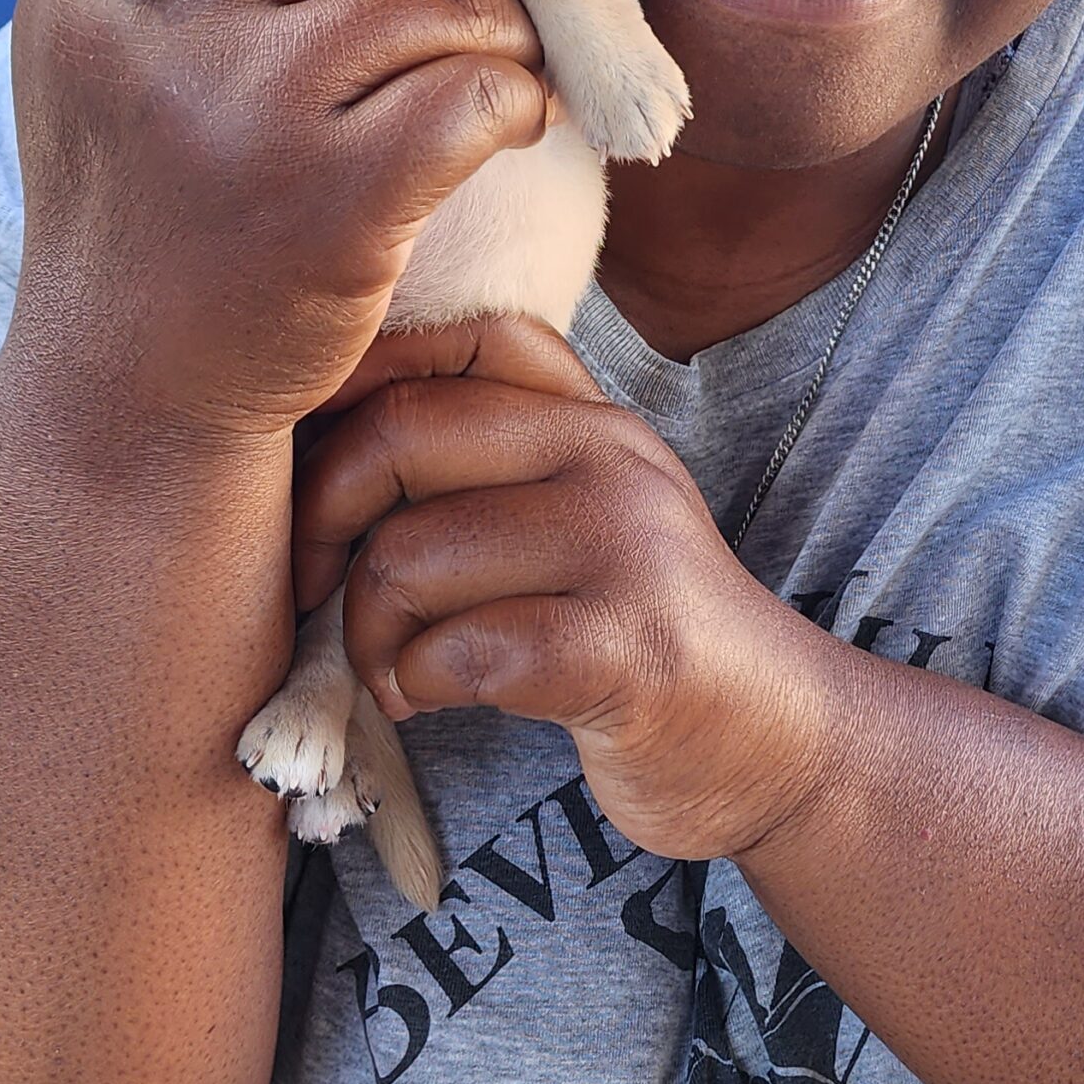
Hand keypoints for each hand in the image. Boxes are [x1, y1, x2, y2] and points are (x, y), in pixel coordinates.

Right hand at [8, 0, 552, 443]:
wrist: (125, 399)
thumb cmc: (146, 215)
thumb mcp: (105, 61)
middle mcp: (155, 23)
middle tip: (478, 1)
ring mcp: (243, 107)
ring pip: (432, 0)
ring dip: (496, 28)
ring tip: (500, 68)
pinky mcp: (331, 198)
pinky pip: (476, 93)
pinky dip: (518, 99)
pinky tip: (515, 124)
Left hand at [293, 320, 832, 861]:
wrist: (776, 745)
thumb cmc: (635, 636)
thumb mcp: (580, 518)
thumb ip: (488, 466)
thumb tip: (312, 443)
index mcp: (592, 418)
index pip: (462, 338)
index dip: (358, 383)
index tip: (307, 464)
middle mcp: (612, 458)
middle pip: (401, 434)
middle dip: (323, 521)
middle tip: (316, 589)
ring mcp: (627, 548)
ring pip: (409, 554)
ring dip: (367, 633)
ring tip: (391, 670)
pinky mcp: (628, 648)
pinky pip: (457, 650)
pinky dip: (416, 686)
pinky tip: (431, 702)